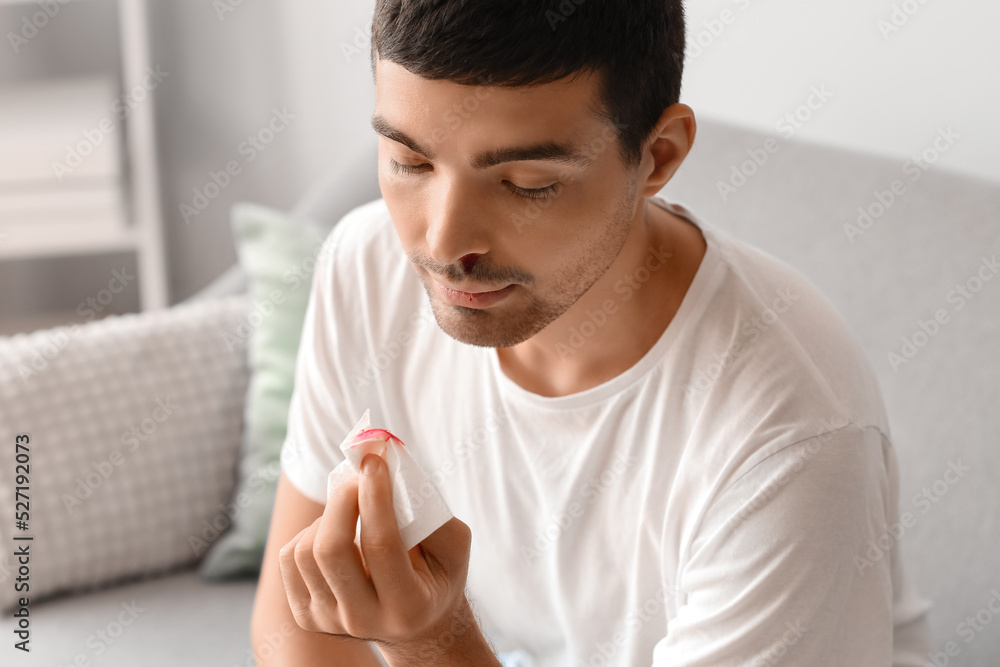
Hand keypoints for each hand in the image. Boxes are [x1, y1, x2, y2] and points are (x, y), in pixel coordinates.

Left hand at [278, 453, 473, 650]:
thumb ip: (430, 512)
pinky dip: (310, 533)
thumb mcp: (454, 546)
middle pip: (331, 550)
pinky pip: (290, 558)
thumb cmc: (437, 574)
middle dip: (342, 499)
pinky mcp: (306, 616)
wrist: (417, 624)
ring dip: (328, 516)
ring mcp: (329, 622)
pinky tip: (334, 533)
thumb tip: (390, 471)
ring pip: (306, 551)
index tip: (374, 461)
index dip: (375, 496)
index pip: (380, 545)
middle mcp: (363, 621)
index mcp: (407, 607)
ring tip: (352, 511)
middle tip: (359, 477)